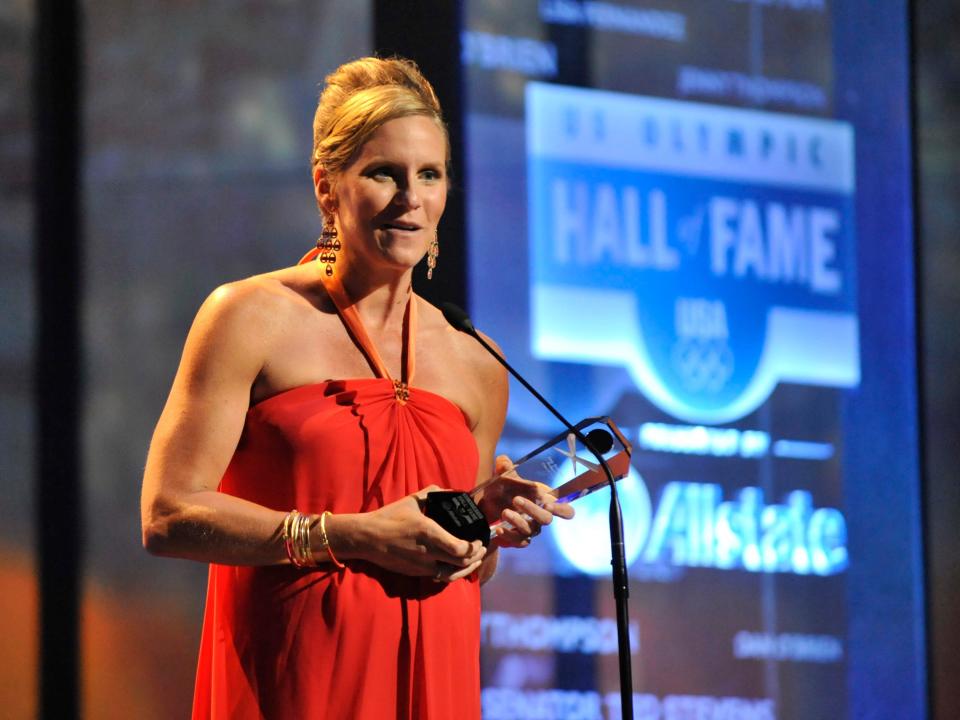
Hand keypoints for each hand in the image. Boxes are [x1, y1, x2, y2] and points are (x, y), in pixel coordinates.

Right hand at [329, 485, 485, 581]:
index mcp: (428, 533)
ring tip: (474, 559)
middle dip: (475, 557)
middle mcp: (427, 553)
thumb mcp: (413, 500)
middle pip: (460, 564)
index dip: (474, 548)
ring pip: (452, 575)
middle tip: (482, 548)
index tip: (478, 540)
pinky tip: (456, 564)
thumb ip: (434, 493)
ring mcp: (422, 566)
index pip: (459, 549)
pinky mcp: (416, 573)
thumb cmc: (389, 517)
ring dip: (466, 568)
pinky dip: (452, 572)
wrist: (367, 538)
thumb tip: (452, 491)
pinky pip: (440, 576)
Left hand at [476, 455, 574, 548]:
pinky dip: (509, 536)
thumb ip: (505, 467)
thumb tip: (503, 461)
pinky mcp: (518, 538)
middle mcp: (540, 516)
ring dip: (518, 521)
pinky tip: (499, 528)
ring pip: (531, 530)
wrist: (489, 503)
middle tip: (516, 499)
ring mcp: (531, 528)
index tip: (548, 504)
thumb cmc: (506, 487)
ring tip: (504, 512)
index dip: (563, 510)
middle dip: (533, 510)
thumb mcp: (505, 476)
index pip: (566, 510)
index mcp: (545, 500)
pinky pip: (519, 542)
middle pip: (546, 519)